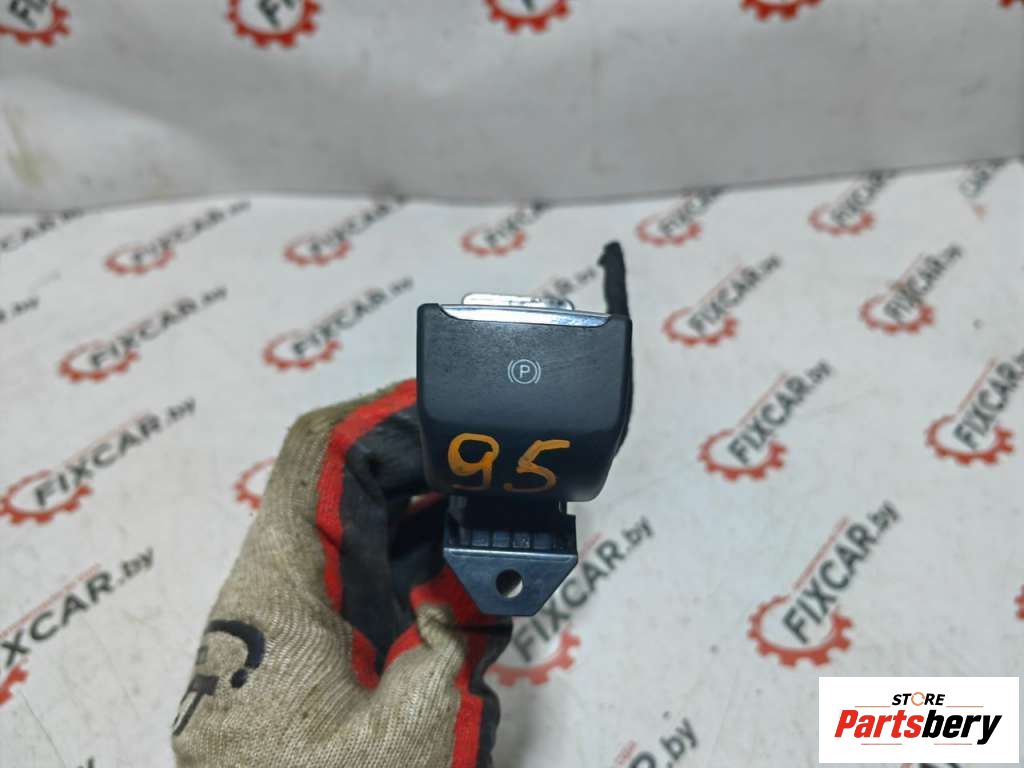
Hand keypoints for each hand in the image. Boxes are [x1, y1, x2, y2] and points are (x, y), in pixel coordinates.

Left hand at [172, 380, 510, 767]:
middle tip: (501, 462)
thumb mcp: (407, 729)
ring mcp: (295, 625)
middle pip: (347, 489)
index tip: (448, 402)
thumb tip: (460, 594)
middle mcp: (275, 592)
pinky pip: (369, 587)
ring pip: (363, 538)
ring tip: (501, 515)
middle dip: (426, 466)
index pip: (314, 456)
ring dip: (431, 520)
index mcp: (277, 589)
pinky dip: (422, 572)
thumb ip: (448, 640)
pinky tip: (471, 581)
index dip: (379, 413)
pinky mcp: (315, 656)